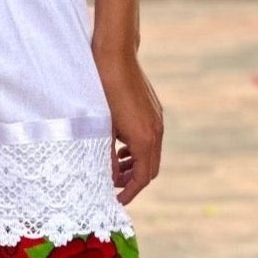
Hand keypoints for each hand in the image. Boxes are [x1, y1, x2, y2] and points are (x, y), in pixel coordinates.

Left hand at [94, 44, 163, 204]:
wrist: (115, 56)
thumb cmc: (102, 91)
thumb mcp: (100, 128)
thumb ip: (104, 156)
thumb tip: (106, 178)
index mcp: (144, 139)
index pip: (142, 177)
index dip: (130, 192)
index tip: (117, 201)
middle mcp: (156, 131)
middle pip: (150, 168)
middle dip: (133, 181)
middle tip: (115, 188)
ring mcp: (157, 119)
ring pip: (151, 153)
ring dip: (135, 165)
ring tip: (114, 169)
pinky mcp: (153, 110)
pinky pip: (150, 138)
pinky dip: (137, 149)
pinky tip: (120, 147)